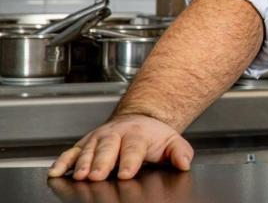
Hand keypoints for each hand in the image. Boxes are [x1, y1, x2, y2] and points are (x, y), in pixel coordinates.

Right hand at [47, 113, 193, 180]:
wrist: (139, 120)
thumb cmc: (153, 137)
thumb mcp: (171, 141)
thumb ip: (179, 152)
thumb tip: (184, 163)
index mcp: (137, 134)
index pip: (134, 148)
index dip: (130, 160)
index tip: (128, 173)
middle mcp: (115, 135)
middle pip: (107, 148)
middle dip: (102, 162)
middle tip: (97, 175)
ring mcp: (98, 138)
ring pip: (88, 150)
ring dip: (82, 162)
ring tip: (79, 175)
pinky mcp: (85, 144)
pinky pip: (72, 151)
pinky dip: (63, 160)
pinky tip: (56, 171)